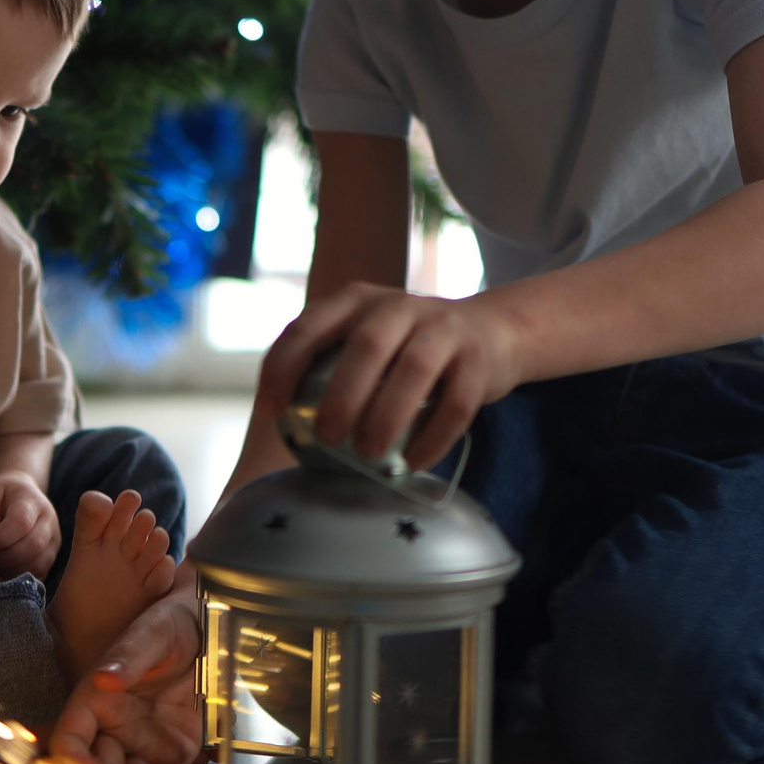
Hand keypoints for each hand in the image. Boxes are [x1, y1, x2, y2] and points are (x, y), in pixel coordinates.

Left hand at [0, 469, 59, 579]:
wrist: (23, 494)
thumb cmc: (0, 497)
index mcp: (31, 501)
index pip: (21, 523)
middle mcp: (49, 519)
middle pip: (34, 545)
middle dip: (4, 558)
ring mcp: (54, 539)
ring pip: (38, 564)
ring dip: (11, 571)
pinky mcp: (52, 555)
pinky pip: (40, 574)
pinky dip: (19, 579)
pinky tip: (3, 576)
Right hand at [49, 587, 203, 763]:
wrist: (212, 628)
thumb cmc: (173, 622)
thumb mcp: (153, 632)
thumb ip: (129, 657)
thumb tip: (104, 679)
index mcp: (96, 700)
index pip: (72, 736)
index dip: (73, 759)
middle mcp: (114, 728)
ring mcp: (143, 744)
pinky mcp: (173, 754)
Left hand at [261, 282, 521, 471]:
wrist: (489, 332)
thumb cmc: (406, 348)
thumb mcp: (366, 337)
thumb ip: (330, 363)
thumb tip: (285, 426)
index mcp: (356, 301)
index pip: (308, 326)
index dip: (284, 367)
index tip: (274, 411)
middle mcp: (398, 305)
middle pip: (366, 345)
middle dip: (342, 395)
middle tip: (327, 437)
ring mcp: (443, 327)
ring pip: (414, 368)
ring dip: (387, 415)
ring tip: (368, 453)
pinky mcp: (477, 358)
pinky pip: (456, 402)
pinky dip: (433, 437)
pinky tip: (415, 462)